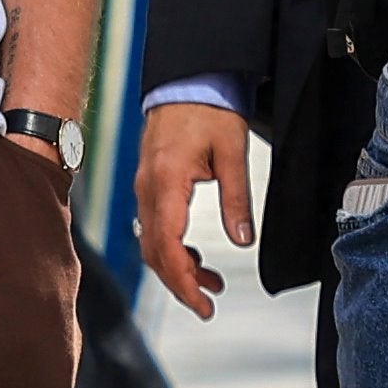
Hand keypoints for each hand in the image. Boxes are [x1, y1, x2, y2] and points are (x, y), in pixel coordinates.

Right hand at [132, 105, 257, 314]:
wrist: (188, 81)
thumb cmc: (210, 111)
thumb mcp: (233, 153)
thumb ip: (237, 199)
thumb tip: (242, 241)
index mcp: (166, 182)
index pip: (166, 246)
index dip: (182, 281)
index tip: (203, 303)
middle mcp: (147, 189)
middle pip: (154, 252)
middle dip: (180, 283)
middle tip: (209, 306)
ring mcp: (144, 188)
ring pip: (153, 243)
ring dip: (178, 267)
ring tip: (211, 284)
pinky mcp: (150, 185)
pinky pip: (155, 227)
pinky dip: (173, 248)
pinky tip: (195, 257)